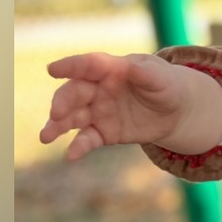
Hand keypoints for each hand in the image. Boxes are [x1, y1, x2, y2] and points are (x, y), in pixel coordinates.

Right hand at [40, 52, 221, 160]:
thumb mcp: (160, 78)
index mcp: (110, 69)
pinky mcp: (103, 132)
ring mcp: (97, 111)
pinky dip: (78, 147)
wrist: (176, 111)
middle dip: (62, 102)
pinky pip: (87, 139)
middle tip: (56, 113)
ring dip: (57, 126)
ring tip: (45, 136)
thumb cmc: (165, 85)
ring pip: (72, 118)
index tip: (53, 70)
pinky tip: (71, 156)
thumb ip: (143, 73)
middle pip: (74, 93)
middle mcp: (97, 89)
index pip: (88, 66)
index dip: (70, 67)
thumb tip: (127, 66)